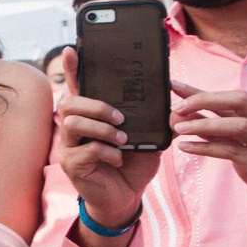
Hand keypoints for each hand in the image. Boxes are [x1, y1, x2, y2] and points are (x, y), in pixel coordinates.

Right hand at [54, 48, 162, 242]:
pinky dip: (107, 152)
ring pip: (73, 122)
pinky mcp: (72, 165)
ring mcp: (69, 147)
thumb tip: (177, 107)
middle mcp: (74, 129)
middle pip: (69, 102)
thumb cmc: (132, 165)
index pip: (78, 87)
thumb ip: (157, 122)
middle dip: (96, 105)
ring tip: (122, 139)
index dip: (72, 68)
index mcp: (91, 116)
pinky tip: (119, 158)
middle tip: (120, 117)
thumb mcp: (148, 139)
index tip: (72, 48)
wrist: (125, 198)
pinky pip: (85, 150)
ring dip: (102, 128)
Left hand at [170, 80, 246, 246]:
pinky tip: (187, 147)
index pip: (235, 99)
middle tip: (176, 107)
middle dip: (205, 99)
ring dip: (204, 124)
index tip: (176, 86)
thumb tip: (195, 123)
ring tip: (177, 128)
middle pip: (240, 100)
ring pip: (239, 124)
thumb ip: (229, 137)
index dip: (204, 91)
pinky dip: (208, 148)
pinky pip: (236, 152)